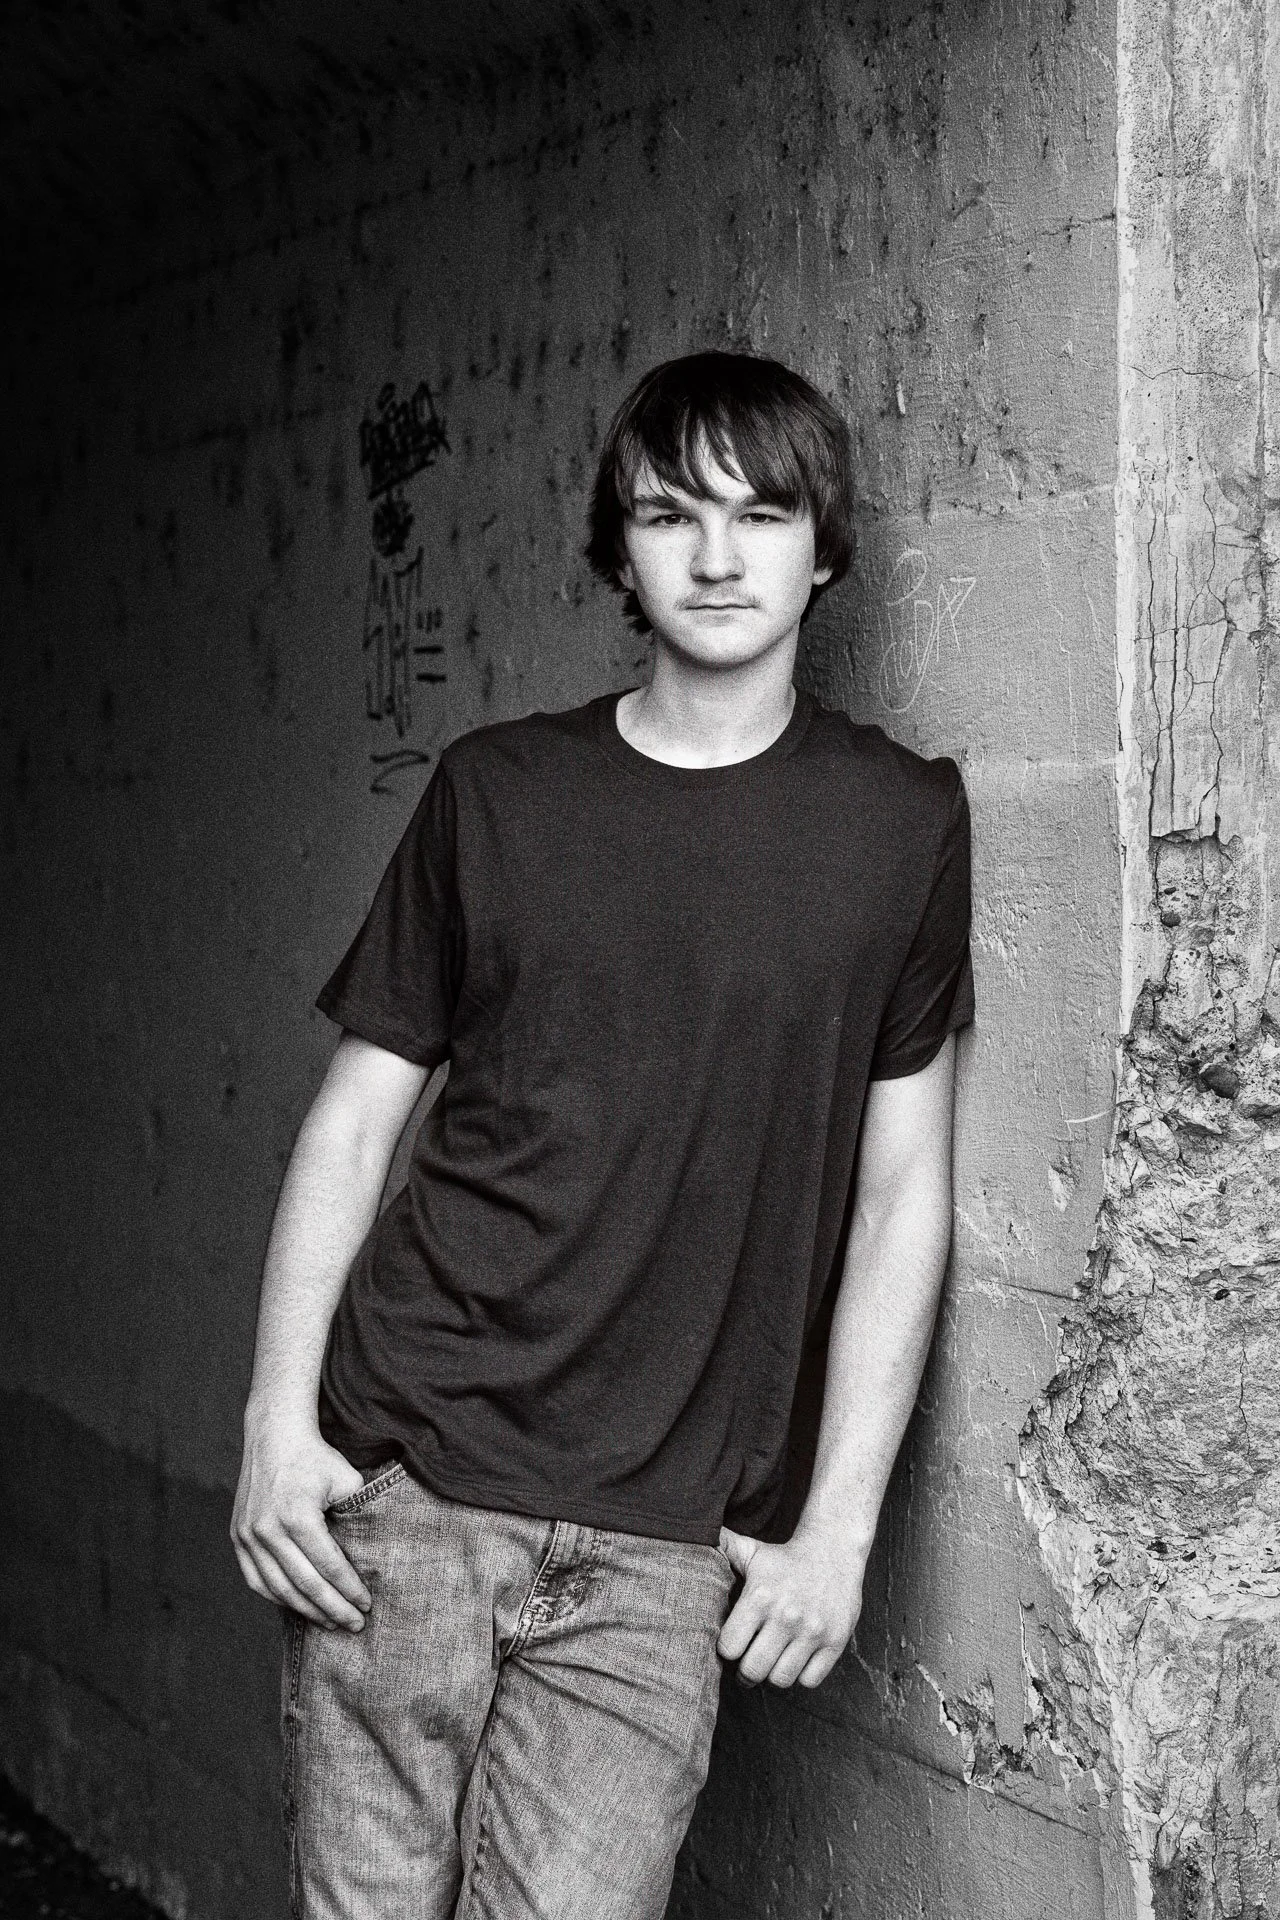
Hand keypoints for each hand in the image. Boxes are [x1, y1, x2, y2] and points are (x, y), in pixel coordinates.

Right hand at [231, 1412, 371, 1630]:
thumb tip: (371, 1555)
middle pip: (305, 1585)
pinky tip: (299, 1607)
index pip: (329, 1567)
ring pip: (279, 1588)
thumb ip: (358, 1517)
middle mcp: (269, 1530)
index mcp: (298, 1518)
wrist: (275, 1436)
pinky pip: (257, 1579)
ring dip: (306, 1610)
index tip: (366, 1606)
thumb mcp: (347, 1481)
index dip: (349, 1590)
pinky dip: (278, 1598)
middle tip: (354, 1625)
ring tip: (330, 1622)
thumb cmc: (316, 1458)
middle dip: (333, 1609)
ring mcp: (249, 1536)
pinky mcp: (238, 1537)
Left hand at [716, 1526, 864, 1688]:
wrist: (834, 1550)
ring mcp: (813, 1631)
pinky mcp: (835, 1641)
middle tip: (747, 1664)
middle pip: (752, 1670)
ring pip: (781, 1679)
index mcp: (760, 1596)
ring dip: (772, 1674)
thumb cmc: (784, 1558)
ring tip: (771, 1661)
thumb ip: (722, 1548)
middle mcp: (786, 1616)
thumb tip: (692, 1532)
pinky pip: (810, 1680)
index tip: (732, 1644)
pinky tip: (796, 1659)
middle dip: (745, 1671)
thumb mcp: (751, 1551)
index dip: (727, 1649)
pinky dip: (801, 1675)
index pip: (729, 1647)